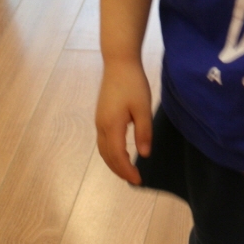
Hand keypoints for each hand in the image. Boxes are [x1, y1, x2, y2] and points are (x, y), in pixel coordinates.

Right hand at [96, 58, 152, 183]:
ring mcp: (99, 121)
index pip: (118, 156)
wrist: (119, 63)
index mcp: (112, 125)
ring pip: (103, 150)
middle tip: (134, 180)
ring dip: (114, 163)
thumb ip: (143, 132)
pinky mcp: (101, 117)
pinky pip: (103, 142)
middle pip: (107, 156)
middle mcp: (102, 126)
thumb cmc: (133, 84)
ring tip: (127, 171)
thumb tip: (144, 154)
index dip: (127, 170)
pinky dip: (111, 153)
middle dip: (120, 170)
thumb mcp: (143, 108)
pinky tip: (121, 153)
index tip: (139, 180)